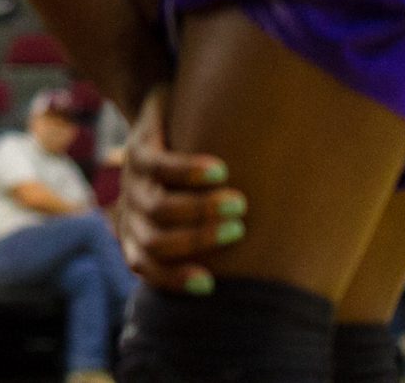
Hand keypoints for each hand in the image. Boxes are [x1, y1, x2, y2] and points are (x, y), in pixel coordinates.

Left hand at [118, 86, 244, 292]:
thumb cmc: (194, 182)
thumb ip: (218, 244)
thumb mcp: (194, 214)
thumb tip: (273, 273)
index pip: (145, 266)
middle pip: (155, 242)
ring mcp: (132, 181)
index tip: (209, 284)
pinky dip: (190, 172)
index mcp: (138, 236)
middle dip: (198, 240)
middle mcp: (131, 212)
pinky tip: (220, 171)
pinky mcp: (138, 150)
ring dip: (201, 209)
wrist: (165, 121)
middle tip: (238, 229)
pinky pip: (160, 166)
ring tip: (238, 203)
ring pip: (159, 208)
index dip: (172, 279)